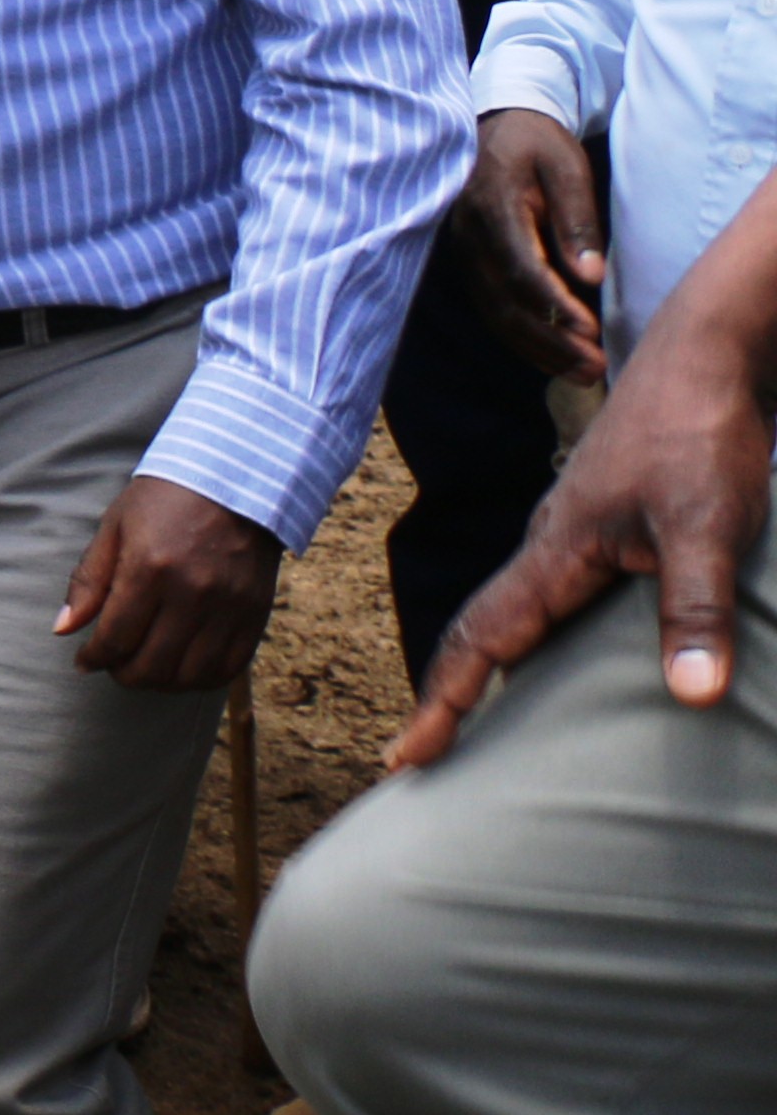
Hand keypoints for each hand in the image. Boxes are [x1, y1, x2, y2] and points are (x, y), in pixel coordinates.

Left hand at [54, 475, 282, 691]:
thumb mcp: (114, 527)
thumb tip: (62, 629)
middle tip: (114, 667)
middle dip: (124, 675)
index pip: (115, 638)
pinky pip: (228, 669)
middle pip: (152, 666)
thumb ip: (88, 581)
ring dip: (161, 684)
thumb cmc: (164, 500)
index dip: (94, 658)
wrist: (235, 481)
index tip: (84, 662)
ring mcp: (228, 608)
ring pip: (190, 676)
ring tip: (145, 669)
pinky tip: (181, 669)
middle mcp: (192, 593)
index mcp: (149, 569)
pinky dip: (201, 680)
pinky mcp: (255, 615)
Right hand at [391, 295, 771, 765]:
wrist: (707, 358)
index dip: (445, 701)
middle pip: (481, 631)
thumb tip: (693, 699)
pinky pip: (550, 597)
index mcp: (557, 550)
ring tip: (475, 716)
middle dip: (447, 694)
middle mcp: (552, 546)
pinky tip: (555, 653)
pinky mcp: (606, 526)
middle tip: (420, 754)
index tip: (407, 756)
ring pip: (515, 613)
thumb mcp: (708, 526)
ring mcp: (577, 535)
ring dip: (487, 666)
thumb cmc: (701, 436)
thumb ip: (696, 610)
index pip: (483, 638)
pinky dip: (531, 638)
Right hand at [456, 109, 611, 383]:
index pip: (520, 267)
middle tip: (594, 367)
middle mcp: (470, 237)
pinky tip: (554, 357)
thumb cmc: (536, 145)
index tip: (591, 331)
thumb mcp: (565, 167)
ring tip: (583, 373)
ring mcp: (465, 253)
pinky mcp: (472, 265)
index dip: (555, 304)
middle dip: (551, 341)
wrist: (494, 127)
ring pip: (497, 313)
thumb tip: (589, 276)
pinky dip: (524, 339)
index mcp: (492, 206)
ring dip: (539, 349)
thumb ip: (575, 219)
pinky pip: (494, 310)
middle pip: (506, 302)